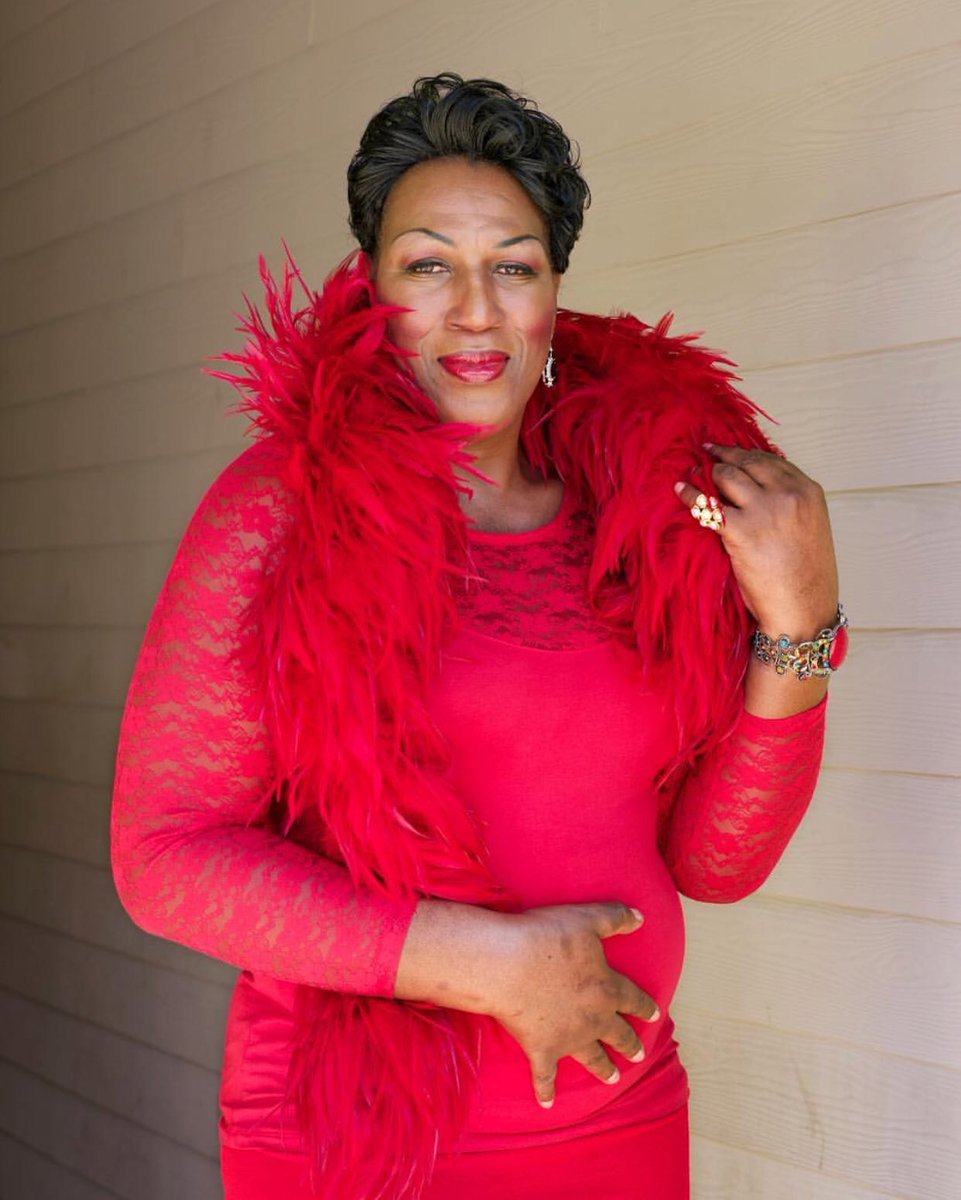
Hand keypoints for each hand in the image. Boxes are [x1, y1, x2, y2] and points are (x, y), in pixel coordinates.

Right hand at [486, 901, 659, 1108]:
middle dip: (629, 1044)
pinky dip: (546, 1091)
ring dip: (603, 1069)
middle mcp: (594, 1019)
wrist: (509, 965)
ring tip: (611, 1079)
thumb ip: (617, 917)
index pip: (634, 999)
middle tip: (638, 1055)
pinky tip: (548, 1104)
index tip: (655, 1015)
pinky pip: (545, 1076)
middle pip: (618, 1034)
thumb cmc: (548, 937)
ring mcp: (569, 1038)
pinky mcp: (542, 1051)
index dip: (645, 1006)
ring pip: (592, 1057)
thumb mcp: (588, 918)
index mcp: (608, 988)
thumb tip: (642, 917)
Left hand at [674, 443, 839, 636]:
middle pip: (747, 464)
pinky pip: (707, 505)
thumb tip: (763, 490)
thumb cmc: (807, 578)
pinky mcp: (739, 530)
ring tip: (694, 471)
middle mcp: (787, 495)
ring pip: (727, 477)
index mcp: (808, 492)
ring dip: (708, 472)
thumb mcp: (811, 528)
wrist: (803, 609)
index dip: (746, 455)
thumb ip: (791, 505)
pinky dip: (690, 494)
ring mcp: (763, 510)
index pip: (771, 461)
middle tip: (708, 453)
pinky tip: (680, 489)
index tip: (731, 451)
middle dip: (724, 456)